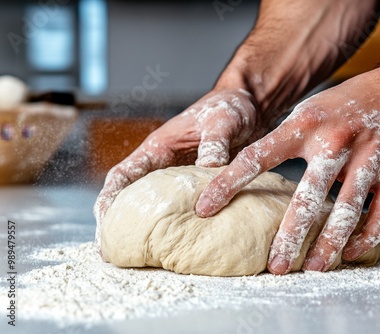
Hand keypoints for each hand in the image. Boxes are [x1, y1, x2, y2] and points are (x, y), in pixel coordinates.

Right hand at [93, 89, 266, 246]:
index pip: (123, 175)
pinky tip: (184, 243)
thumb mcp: (221, 120)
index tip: (104, 224)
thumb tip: (209, 169)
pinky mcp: (200, 185)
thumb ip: (213, 144)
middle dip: (120, 223)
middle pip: (132, 197)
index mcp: (159, 147)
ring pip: (157, 206)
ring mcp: (181, 178)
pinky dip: (180, 225)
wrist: (248, 106)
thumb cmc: (228, 107)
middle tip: (112, 253)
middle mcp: (165, 165)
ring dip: (148, 228)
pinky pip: (185, 208)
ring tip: (141, 257)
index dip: (109, 199)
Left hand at [195, 68, 379, 273]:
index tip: (206, 208)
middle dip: (288, 237)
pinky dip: (365, 237)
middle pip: (305, 199)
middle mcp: (335, 143)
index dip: (228, 184)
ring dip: (328, 246)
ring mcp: (369, 159)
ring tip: (312, 268)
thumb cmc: (356, 99)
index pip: (257, 158)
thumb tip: (261, 171)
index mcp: (306, 124)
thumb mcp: (315, 108)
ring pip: (345, 213)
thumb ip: (291, 139)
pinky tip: (351, 252)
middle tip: (274, 266)